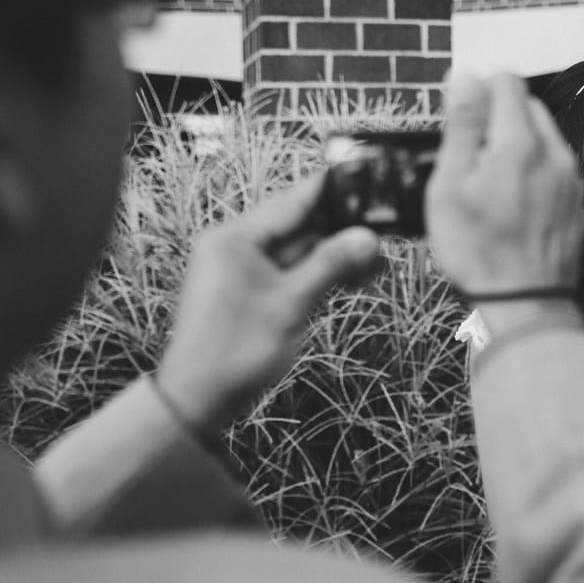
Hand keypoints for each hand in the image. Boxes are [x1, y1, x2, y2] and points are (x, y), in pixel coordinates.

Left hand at [156, 176, 380, 432]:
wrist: (199, 398)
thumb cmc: (235, 351)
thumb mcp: (290, 304)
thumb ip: (330, 266)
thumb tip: (367, 238)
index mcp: (236, 238)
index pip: (293, 201)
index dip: (332, 192)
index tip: (369, 184)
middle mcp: (237, 246)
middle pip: (299, 225)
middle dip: (341, 231)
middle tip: (383, 234)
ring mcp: (244, 269)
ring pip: (299, 251)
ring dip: (335, 256)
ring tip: (377, 263)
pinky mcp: (252, 291)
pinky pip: (291, 272)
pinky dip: (319, 275)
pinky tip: (353, 278)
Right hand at [425, 73, 583, 332]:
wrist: (526, 306)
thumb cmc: (478, 250)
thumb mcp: (450, 186)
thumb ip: (462, 126)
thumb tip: (466, 77)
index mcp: (519, 141)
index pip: (506, 81)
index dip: (478, 90)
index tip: (461, 118)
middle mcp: (555, 153)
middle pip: (529, 107)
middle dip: (499, 117)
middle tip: (470, 155)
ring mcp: (572, 181)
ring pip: (545, 139)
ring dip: (519, 145)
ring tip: (491, 183)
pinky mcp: (579, 206)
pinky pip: (556, 172)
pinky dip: (536, 174)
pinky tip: (515, 206)